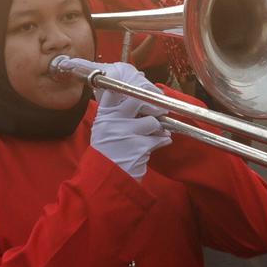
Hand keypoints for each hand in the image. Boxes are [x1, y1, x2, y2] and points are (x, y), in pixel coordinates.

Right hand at [89, 62, 170, 179]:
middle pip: (138, 99)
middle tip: (160, 110)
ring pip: (153, 121)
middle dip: (152, 104)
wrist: (106, 178)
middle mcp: (114, 121)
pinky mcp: (140, 146)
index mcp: (104, 116)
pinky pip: (160, 138)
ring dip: (158, 128)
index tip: (141, 90)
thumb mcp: (104, 130)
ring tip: (157, 134)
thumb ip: (116, 115)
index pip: (115, 90)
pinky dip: (162, 141)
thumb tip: (139, 100)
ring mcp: (128, 133)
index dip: (130, 87)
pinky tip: (159, 144)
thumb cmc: (106, 153)